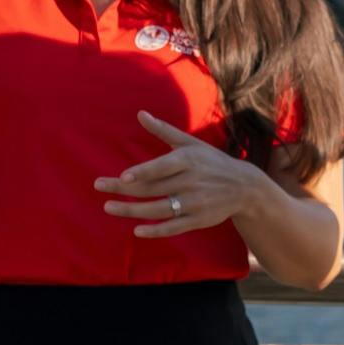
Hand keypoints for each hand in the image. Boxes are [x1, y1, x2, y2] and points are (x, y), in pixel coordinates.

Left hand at [97, 112, 273, 236]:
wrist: (244, 187)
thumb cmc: (211, 161)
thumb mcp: (190, 143)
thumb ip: (163, 130)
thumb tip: (140, 114)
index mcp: (188, 161)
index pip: (161, 167)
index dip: (142, 173)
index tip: (123, 177)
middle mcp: (191, 182)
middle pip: (153, 189)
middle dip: (124, 190)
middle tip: (99, 186)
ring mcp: (195, 203)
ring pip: (159, 209)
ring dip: (133, 210)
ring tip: (109, 207)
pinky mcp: (199, 220)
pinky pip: (174, 227)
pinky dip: (156, 230)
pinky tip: (137, 230)